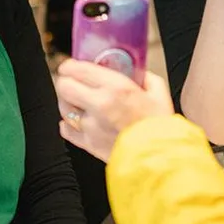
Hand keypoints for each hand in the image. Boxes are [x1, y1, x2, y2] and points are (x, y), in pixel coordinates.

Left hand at [54, 59, 174, 161]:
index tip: (70, 66)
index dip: (70, 65)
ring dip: (67, 102)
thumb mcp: (159, 93)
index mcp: (116, 88)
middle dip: (65, 81)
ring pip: (63, 108)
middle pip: (64, 87)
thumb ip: (146, 78)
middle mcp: (99, 104)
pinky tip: (77, 121)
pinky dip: (68, 125)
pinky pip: (67, 131)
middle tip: (71, 81)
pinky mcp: (89, 143)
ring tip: (76, 101)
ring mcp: (91, 126)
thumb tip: (138, 73)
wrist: (159, 158)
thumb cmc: (160, 128)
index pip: (78, 70)